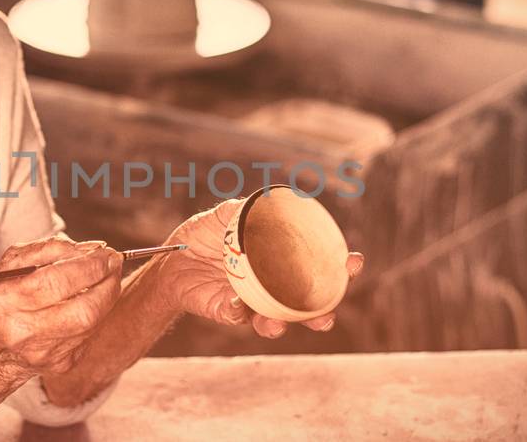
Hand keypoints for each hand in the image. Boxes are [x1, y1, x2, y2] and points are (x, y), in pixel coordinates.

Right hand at [0, 235, 122, 378]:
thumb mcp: (7, 268)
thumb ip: (44, 250)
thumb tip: (87, 249)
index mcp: (4, 301)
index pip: (56, 281)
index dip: (88, 265)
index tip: (105, 251)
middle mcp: (22, 331)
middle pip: (83, 309)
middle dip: (107, 281)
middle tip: (114, 262)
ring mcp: (43, 353)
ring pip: (92, 323)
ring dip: (107, 295)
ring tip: (108, 276)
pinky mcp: (60, 365)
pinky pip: (89, 334)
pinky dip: (96, 313)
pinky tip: (92, 300)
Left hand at [153, 200, 363, 337]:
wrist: (173, 259)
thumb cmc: (206, 236)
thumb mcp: (226, 215)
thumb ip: (247, 209)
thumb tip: (268, 202)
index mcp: (282, 262)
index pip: (320, 268)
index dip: (342, 268)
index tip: (354, 261)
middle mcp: (274, 287)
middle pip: (309, 305)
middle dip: (324, 312)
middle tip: (328, 313)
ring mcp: (253, 302)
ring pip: (277, 320)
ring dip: (283, 325)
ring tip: (280, 323)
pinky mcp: (229, 311)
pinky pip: (238, 315)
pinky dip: (239, 311)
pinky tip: (236, 302)